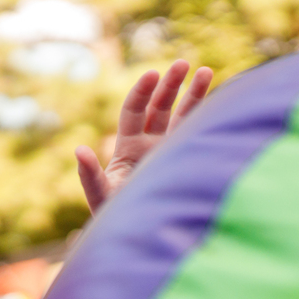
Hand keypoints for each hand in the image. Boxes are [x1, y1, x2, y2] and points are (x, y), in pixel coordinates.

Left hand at [76, 60, 212, 212]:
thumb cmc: (116, 217)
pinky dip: (207, 118)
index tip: (153, 74)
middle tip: (183, 63)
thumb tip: (78, 150)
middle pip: (159, 107)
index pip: (134, 111)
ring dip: (194, 94)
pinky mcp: (187, 161)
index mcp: (128, 147)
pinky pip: (197, 134)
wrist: (140, 235)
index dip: (142, 91)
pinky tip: (220, 101)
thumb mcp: (101, 195)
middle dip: (170, 85)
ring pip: (182, 116)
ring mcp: (170, 151)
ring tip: (206, 71)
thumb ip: (90, 175)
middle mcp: (150, 144)